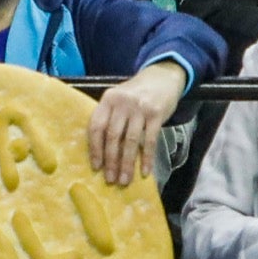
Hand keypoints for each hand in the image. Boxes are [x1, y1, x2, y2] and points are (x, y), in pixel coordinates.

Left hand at [87, 61, 186, 185]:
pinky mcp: (156, 114)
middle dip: (110, 161)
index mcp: (108, 99)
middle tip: (110, 180)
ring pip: (130, 141)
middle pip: (113, 137)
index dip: (95, 148)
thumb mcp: (118, 99)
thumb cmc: (136, 93)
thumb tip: (101, 152)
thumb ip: (109, 118)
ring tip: (124, 180)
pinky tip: (144, 172)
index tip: (96, 167)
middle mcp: (122, 103)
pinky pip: (149, 141)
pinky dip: (146, 158)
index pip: (96, 126)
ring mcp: (140, 108)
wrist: (162, 77)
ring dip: (126, 164)